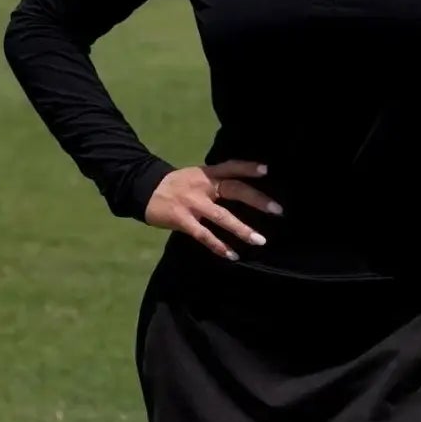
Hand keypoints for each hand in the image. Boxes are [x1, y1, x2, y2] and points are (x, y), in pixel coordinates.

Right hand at [144, 159, 281, 260]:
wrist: (143, 190)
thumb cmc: (174, 186)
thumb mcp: (195, 177)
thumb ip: (215, 182)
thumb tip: (241, 191)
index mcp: (206, 174)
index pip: (231, 167)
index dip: (248, 168)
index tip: (267, 171)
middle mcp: (202, 186)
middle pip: (233, 189)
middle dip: (257, 199)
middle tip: (277, 210)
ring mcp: (192, 203)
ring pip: (221, 216)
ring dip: (242, 229)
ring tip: (259, 240)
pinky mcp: (182, 220)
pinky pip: (203, 235)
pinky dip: (219, 246)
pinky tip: (232, 254)